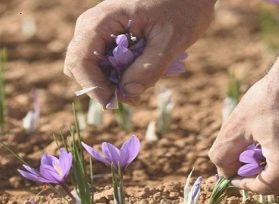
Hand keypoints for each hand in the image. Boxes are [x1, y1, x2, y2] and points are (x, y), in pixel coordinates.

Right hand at [64, 0, 214, 106]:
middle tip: (135, 96)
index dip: (93, 86)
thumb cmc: (182, 8)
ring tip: (146, 78)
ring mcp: (102, 34)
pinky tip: (145, 72)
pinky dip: (123, 77)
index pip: (80, 60)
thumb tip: (127, 94)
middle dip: (104, 87)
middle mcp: (94, 27)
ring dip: (116, 83)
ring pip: (94, 71)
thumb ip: (149, 68)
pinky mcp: (112, 42)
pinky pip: (108, 67)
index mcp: (102, 20)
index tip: (114, 103)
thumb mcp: (171, 40)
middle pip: (81, 68)